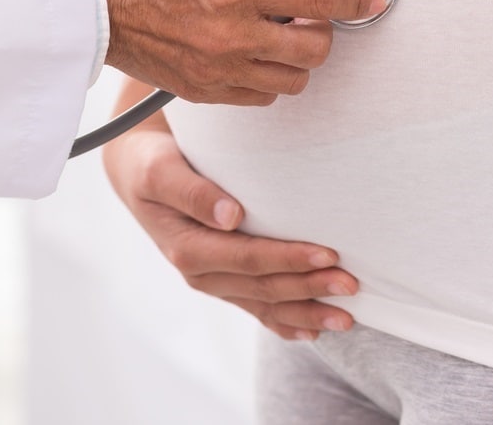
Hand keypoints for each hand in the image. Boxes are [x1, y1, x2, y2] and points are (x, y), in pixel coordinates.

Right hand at [89, 0, 385, 105]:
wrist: (96, 6)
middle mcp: (234, 34)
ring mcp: (220, 69)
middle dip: (324, 30)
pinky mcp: (206, 93)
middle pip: (316, 49)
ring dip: (298, 58)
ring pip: (294, 80)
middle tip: (310, 12)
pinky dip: (270, 78)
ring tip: (280, 34)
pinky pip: (263, 97)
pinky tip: (255, 54)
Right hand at [103, 127, 357, 339]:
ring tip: (347, 318)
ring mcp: (213, 280)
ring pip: (265, 304)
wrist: (139, 170)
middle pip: (264, 286)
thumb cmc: (153, 162)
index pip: (248, 259)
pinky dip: (287, 322)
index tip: (330, 254)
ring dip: (307, 312)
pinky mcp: (223, 279)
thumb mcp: (160, 169)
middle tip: (353, 285)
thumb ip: (193, 192)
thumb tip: (231, 216)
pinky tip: (315, 330)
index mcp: (187, 248)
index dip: (289, 259)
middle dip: (310, 288)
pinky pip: (257, 308)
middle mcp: (201, 272)